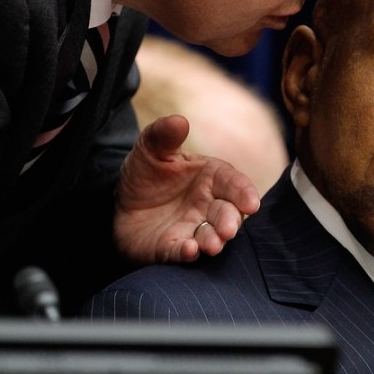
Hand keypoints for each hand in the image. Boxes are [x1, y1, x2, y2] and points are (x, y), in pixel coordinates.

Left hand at [114, 114, 260, 263]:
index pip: (234, 184)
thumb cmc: (146, 173)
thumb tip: (180, 120)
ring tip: (212, 244)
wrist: (122, 202)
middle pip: (228, 214)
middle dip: (230, 222)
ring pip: (211, 236)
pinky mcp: (173, 248)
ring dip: (214, 241)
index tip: (252, 203)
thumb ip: (164, 135)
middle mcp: (208, 205)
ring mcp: (192, 228)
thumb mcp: (151, 149)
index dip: (244, 193)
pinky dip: (188, 253)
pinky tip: (189, 250)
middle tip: (228, 230)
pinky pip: (183, 252)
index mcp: (210, 177)